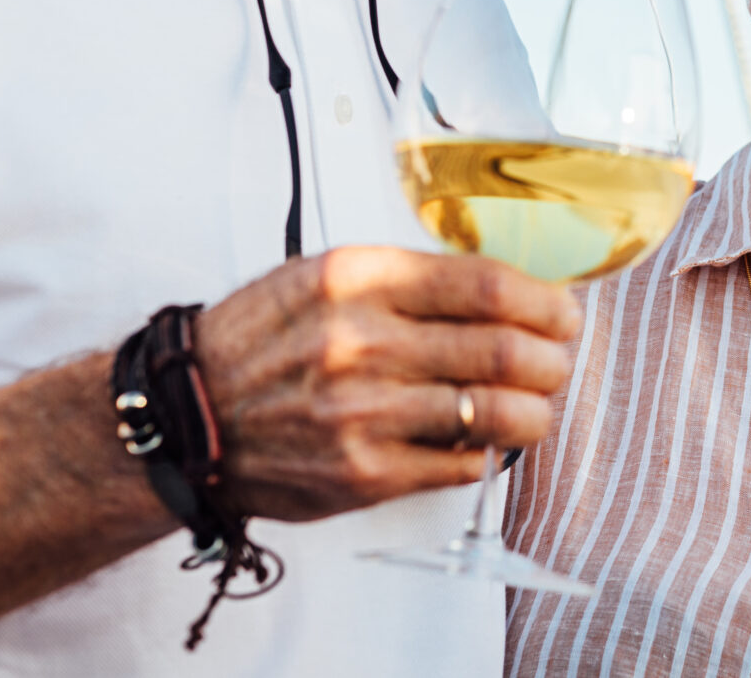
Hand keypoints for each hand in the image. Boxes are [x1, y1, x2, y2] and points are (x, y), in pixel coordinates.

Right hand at [191, 246, 579, 521]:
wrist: (187, 416)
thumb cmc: (260, 341)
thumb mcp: (324, 276)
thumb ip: (410, 280)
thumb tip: (505, 293)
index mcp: (358, 280)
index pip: (486, 285)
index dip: (543, 301)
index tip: (563, 312)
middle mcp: (362, 343)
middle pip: (504, 350)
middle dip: (552, 359)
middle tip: (558, 362)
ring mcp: (364, 413)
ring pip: (494, 413)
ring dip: (535, 411)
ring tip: (536, 407)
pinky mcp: (363, 474)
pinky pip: (461, 464)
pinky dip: (487, 454)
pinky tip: (484, 442)